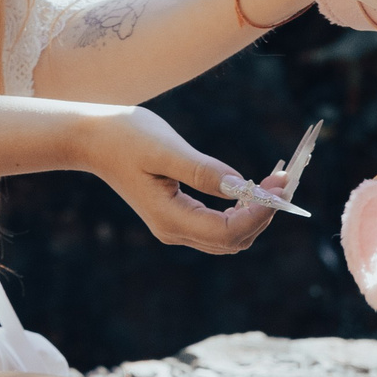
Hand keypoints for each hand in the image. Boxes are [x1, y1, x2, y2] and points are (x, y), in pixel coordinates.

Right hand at [68, 105, 285, 255]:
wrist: (91, 138)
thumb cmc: (124, 136)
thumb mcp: (164, 148)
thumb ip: (203, 170)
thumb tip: (244, 186)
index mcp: (169, 218)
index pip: (229, 232)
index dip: (261, 213)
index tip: (281, 185)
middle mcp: (174, 230)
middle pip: (234, 240)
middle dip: (265, 215)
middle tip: (286, 181)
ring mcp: (175, 225)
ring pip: (230, 236)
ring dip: (257, 214)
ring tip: (275, 182)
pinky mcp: (177, 215)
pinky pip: (219, 224)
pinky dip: (243, 210)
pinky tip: (253, 187)